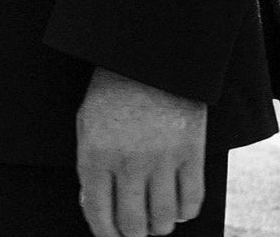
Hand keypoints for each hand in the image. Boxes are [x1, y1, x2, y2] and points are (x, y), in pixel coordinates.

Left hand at [77, 67, 208, 236]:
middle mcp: (129, 163)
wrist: (150, 60)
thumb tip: (95, 206)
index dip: (104, 232)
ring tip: (156, 222)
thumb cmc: (112, 92)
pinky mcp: (191, 154)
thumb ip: (89, 167)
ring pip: (164, 219)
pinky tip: (179, 210)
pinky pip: (192, 200)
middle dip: (132, 233)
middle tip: (135, 230)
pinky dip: (186, 213)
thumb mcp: (87, 125)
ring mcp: (162, 160)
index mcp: (96, 155)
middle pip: (133, 223)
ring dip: (159, 227)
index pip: (98, 212)